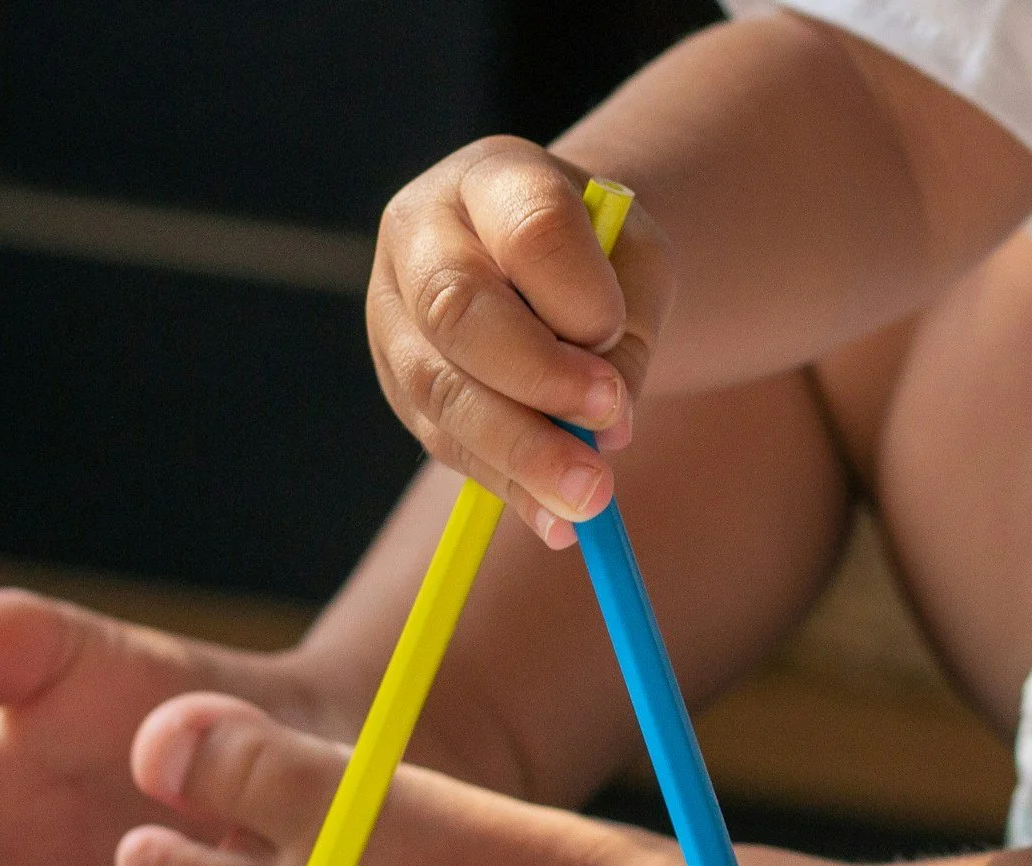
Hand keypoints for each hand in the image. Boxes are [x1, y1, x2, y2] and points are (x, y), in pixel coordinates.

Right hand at [368, 137, 674, 547]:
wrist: (547, 261)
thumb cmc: (600, 258)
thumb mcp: (636, 272)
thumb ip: (625, 337)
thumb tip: (603, 431)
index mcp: (493, 178)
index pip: (529, 227)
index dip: (575, 292)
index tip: (616, 337)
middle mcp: (423, 236)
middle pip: (458, 308)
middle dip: (537, 380)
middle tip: (608, 432)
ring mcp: (395, 312)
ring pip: (440, 388)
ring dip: (520, 453)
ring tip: (590, 500)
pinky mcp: (399, 382)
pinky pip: (445, 441)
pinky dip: (508, 487)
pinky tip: (558, 521)